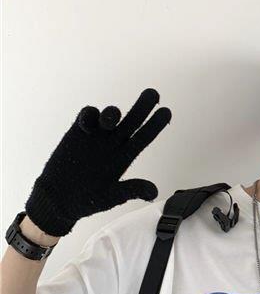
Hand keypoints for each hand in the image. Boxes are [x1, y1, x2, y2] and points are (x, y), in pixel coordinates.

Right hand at [25, 87, 170, 236]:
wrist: (59, 199)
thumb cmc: (88, 200)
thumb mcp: (113, 196)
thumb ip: (132, 190)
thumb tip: (154, 193)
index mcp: (124, 157)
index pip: (144, 137)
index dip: (155, 125)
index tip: (167, 112)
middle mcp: (113, 144)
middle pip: (132, 121)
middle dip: (143, 107)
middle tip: (154, 94)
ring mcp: (96, 137)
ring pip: (110, 116)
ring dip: (112, 113)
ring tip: (110, 121)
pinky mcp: (78, 133)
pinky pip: (86, 116)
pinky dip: (89, 116)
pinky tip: (88, 125)